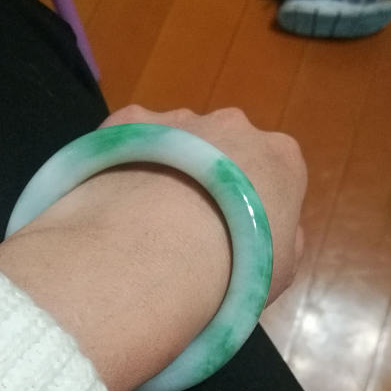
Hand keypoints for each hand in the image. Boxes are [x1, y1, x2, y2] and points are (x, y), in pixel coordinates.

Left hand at [0, 106, 306, 390]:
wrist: (157, 251)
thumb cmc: (233, 271)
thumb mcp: (278, 274)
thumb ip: (282, 242)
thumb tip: (273, 234)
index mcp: (283, 159)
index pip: (273, 176)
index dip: (247, 211)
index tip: (223, 241)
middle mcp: (234, 124)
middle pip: (222, 152)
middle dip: (205, 183)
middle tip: (176, 232)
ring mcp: (177, 117)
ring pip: (174, 143)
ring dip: (161, 171)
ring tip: (133, 224)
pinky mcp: (124, 120)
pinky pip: (129, 142)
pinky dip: (122, 165)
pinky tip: (107, 204)